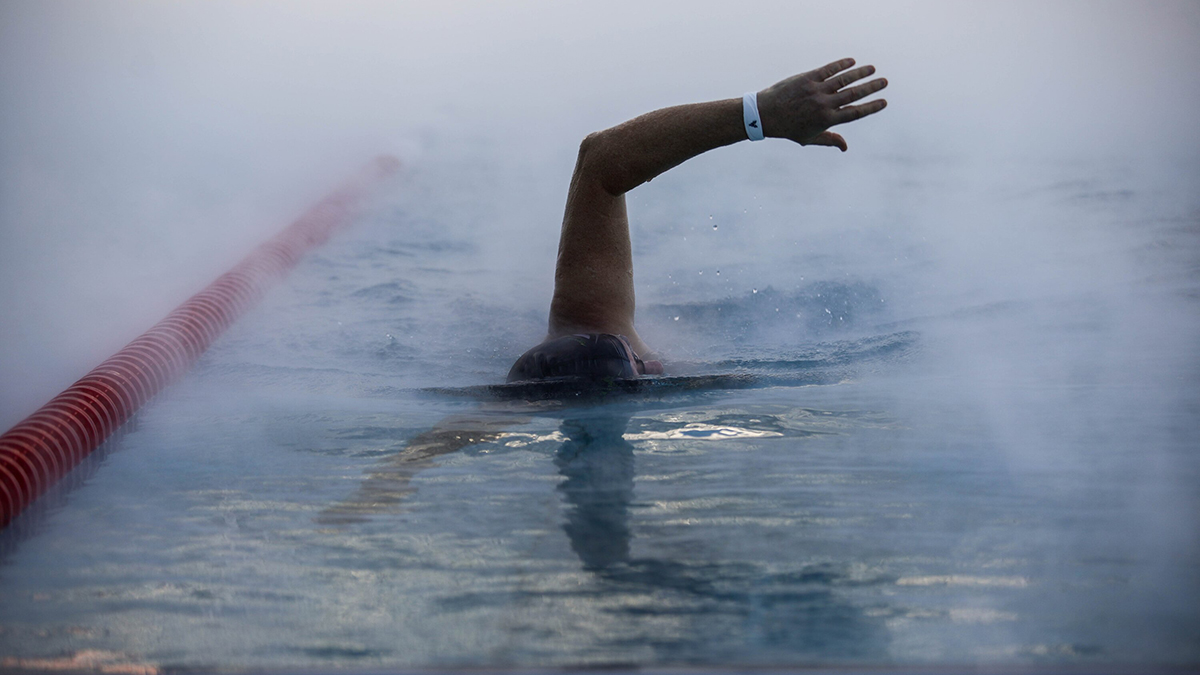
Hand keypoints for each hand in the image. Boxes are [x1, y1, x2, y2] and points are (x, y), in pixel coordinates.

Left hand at [756, 58, 886, 150]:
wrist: (765, 114)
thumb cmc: (788, 129)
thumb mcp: (809, 138)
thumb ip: (829, 140)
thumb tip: (845, 147)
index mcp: (826, 120)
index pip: (855, 113)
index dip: (871, 107)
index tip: (884, 102)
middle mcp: (824, 104)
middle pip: (853, 95)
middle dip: (871, 88)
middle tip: (885, 82)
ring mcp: (816, 90)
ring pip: (843, 80)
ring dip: (860, 73)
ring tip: (873, 69)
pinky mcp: (807, 78)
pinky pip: (828, 70)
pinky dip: (841, 64)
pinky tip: (852, 61)